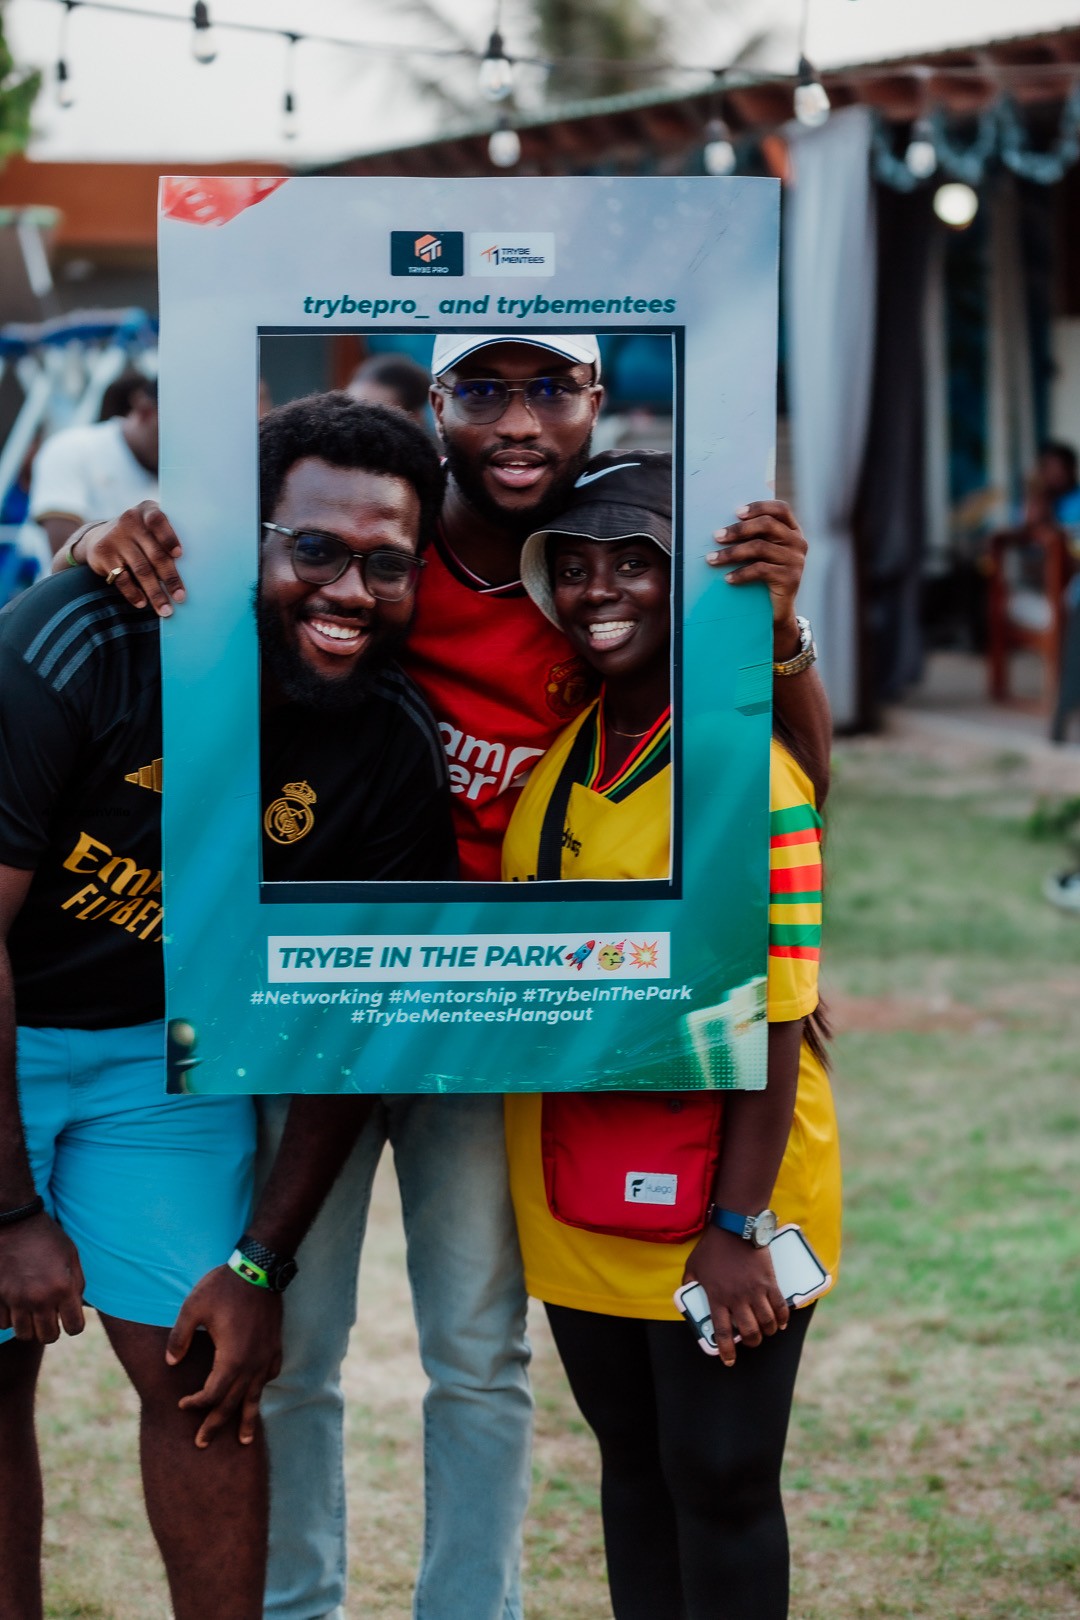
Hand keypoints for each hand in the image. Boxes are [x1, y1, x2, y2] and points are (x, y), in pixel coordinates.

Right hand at [0, 1212, 85, 1342]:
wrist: (15, 1222)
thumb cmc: (48, 1238)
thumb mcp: (72, 1257)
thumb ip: (77, 1285)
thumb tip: (75, 1310)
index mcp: (63, 1287)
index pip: (74, 1328)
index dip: (74, 1325)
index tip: (69, 1318)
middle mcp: (39, 1298)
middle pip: (48, 1337)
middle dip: (52, 1330)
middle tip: (51, 1317)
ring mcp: (15, 1299)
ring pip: (24, 1334)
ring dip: (30, 1326)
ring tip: (33, 1312)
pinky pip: (4, 1323)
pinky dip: (10, 1318)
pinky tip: (15, 1304)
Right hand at [83, 501, 185, 617]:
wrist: (99, 536)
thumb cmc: (140, 536)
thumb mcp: (151, 528)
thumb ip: (166, 540)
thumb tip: (194, 571)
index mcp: (147, 511)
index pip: (158, 520)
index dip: (169, 537)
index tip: (179, 555)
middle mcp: (130, 520)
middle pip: (155, 553)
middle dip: (170, 579)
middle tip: (181, 598)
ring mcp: (115, 537)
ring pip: (140, 570)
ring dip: (155, 593)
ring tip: (165, 610)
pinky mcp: (102, 553)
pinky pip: (122, 578)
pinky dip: (133, 593)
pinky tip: (142, 603)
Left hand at [166, 1266, 281, 1447]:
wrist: (260, 1268)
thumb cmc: (223, 1288)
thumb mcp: (192, 1309)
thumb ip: (179, 1338)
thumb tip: (171, 1363)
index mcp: (231, 1359)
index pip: (212, 1395)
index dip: (196, 1404)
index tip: (182, 1405)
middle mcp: (252, 1364)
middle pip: (232, 1403)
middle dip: (216, 1424)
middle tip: (202, 1444)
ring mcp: (266, 1356)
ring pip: (255, 1396)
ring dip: (247, 1419)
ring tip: (243, 1441)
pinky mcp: (275, 1346)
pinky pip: (269, 1376)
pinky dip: (261, 1388)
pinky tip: (257, 1393)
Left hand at [683, 1226, 788, 1366]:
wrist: (735, 1228)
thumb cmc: (712, 1247)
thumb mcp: (692, 1266)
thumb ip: (689, 1283)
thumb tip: (687, 1293)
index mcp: (717, 1299)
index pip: (722, 1333)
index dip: (726, 1351)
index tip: (728, 1361)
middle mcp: (737, 1299)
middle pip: (749, 1332)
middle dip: (752, 1342)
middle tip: (751, 1341)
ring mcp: (755, 1292)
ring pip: (767, 1323)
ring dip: (768, 1332)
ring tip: (767, 1331)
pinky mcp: (770, 1282)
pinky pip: (780, 1307)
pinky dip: (783, 1318)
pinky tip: (781, 1322)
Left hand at [707, 500, 806, 655]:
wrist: (777, 611)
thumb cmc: (763, 577)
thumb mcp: (761, 554)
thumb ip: (753, 536)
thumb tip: (722, 525)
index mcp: (792, 530)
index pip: (780, 509)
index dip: (759, 507)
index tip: (735, 512)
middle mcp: (798, 542)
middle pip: (767, 525)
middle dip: (739, 529)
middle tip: (716, 536)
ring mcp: (796, 560)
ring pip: (760, 547)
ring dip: (732, 553)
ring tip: (712, 559)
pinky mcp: (791, 578)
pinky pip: (761, 570)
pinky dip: (740, 573)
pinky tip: (727, 578)